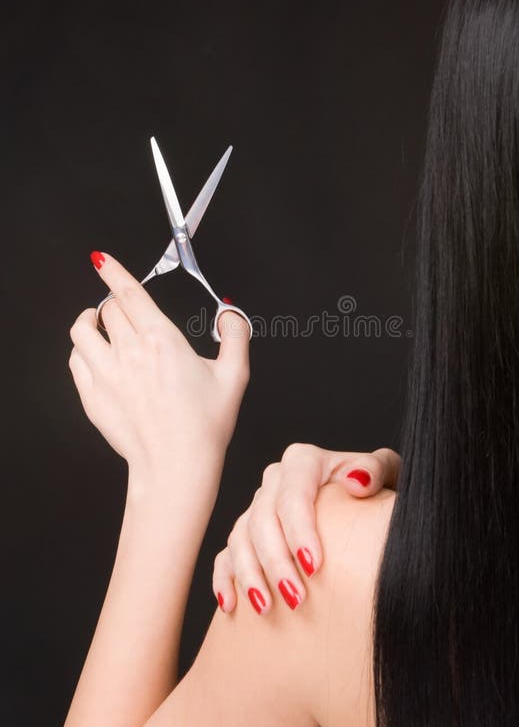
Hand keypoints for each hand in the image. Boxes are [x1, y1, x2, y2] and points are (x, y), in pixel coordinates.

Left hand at [68, 251, 249, 496]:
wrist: (176, 466)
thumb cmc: (205, 426)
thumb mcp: (234, 376)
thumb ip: (235, 336)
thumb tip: (230, 313)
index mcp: (161, 341)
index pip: (127, 294)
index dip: (113, 271)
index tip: (103, 260)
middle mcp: (128, 353)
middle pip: (108, 310)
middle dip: (116, 303)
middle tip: (127, 310)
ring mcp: (105, 375)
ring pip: (82, 331)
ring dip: (90, 321)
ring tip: (99, 323)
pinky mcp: (92, 397)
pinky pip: (76, 360)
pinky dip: (83, 350)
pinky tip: (96, 355)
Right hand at [212, 443, 400, 613]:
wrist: (367, 508)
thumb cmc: (379, 491)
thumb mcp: (387, 474)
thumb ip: (376, 470)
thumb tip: (356, 481)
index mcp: (304, 462)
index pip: (293, 495)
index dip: (299, 531)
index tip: (314, 566)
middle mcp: (276, 480)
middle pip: (262, 519)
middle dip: (276, 561)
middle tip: (296, 598)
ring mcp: (258, 507)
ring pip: (240, 538)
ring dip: (250, 574)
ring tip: (266, 608)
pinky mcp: (248, 533)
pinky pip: (226, 554)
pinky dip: (225, 578)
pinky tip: (231, 605)